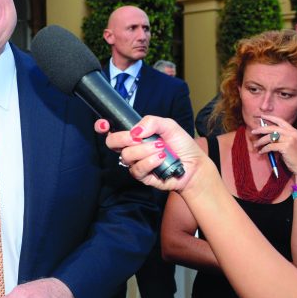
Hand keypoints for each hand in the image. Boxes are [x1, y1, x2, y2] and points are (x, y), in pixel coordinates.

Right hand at [97, 115, 213, 195]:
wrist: (193, 164)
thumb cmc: (181, 144)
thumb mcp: (169, 125)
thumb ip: (151, 121)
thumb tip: (135, 130)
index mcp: (135, 134)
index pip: (112, 130)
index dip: (103, 126)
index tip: (104, 125)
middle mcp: (132, 147)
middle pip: (112, 142)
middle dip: (124, 138)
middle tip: (139, 138)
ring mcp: (135, 162)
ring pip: (126, 155)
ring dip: (145, 150)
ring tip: (161, 148)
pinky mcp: (141, 175)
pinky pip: (137, 168)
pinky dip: (150, 161)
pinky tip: (160, 158)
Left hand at [250, 115, 296, 179]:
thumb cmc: (292, 154)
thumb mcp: (288, 142)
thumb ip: (280, 136)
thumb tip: (265, 131)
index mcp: (293, 131)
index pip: (280, 121)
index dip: (270, 117)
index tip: (261, 116)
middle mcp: (292, 133)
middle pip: (272, 128)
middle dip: (261, 129)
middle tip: (253, 132)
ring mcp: (290, 140)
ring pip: (270, 137)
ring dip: (260, 141)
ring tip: (256, 145)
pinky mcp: (286, 147)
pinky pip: (270, 146)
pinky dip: (264, 149)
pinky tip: (261, 152)